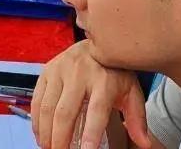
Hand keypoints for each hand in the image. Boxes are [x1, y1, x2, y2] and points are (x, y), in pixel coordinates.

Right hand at [32, 40, 150, 148]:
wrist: (98, 43)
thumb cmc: (115, 73)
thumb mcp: (131, 92)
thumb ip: (136, 118)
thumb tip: (144, 144)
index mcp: (104, 79)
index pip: (97, 110)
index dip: (91, 133)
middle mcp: (80, 72)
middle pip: (65, 112)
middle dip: (60, 139)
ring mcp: (60, 69)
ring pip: (47, 107)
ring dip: (46, 133)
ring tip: (49, 148)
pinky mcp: (47, 70)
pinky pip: (37, 100)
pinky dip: (37, 121)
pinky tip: (41, 135)